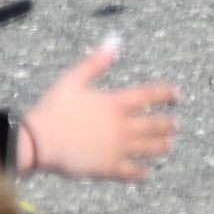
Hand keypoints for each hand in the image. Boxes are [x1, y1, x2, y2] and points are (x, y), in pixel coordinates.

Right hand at [19, 38, 175, 181]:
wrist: (36, 141)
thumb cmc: (52, 109)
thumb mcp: (73, 80)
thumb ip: (96, 62)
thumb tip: (115, 39)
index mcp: (115, 103)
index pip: (149, 95)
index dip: (165, 94)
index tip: (178, 94)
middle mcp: (121, 126)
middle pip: (153, 125)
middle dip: (167, 125)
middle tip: (177, 126)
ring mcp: (115, 148)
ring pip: (146, 148)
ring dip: (160, 146)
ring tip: (169, 146)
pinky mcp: (105, 167)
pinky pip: (127, 172)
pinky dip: (138, 173)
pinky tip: (145, 174)